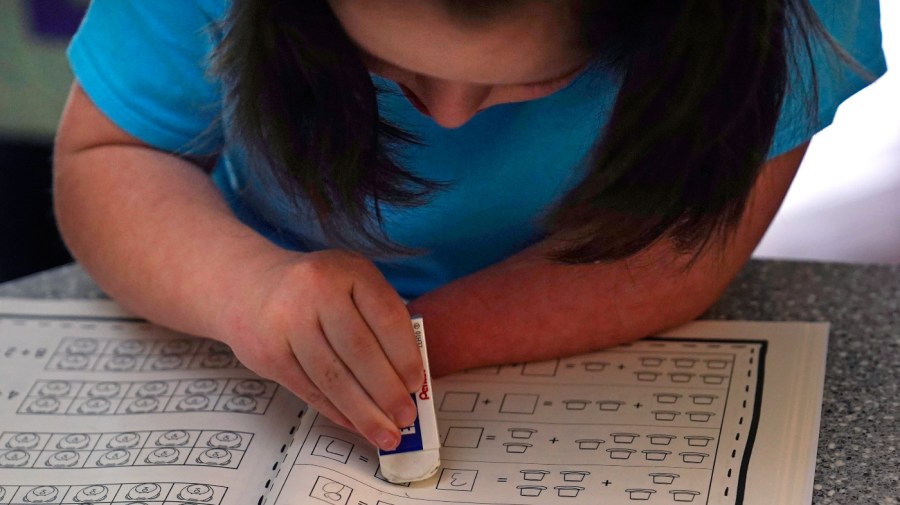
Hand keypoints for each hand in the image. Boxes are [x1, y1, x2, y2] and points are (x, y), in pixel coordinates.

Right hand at [216, 249, 422, 450]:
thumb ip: (380, 320)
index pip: (387, 318)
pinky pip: (309, 389)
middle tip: (406, 418)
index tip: (417, 385)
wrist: (248, 286)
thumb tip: (408, 382)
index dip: (405, 356)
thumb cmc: (316, 291)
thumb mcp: (352, 285)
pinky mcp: (269, 352)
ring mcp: (288, 321)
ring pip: (333, 377)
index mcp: (350, 270)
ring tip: (385, 434)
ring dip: (363, 412)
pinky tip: (354, 423)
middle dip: (387, 392)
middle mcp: (317, 290)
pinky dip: (336, 411)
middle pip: (360, 351)